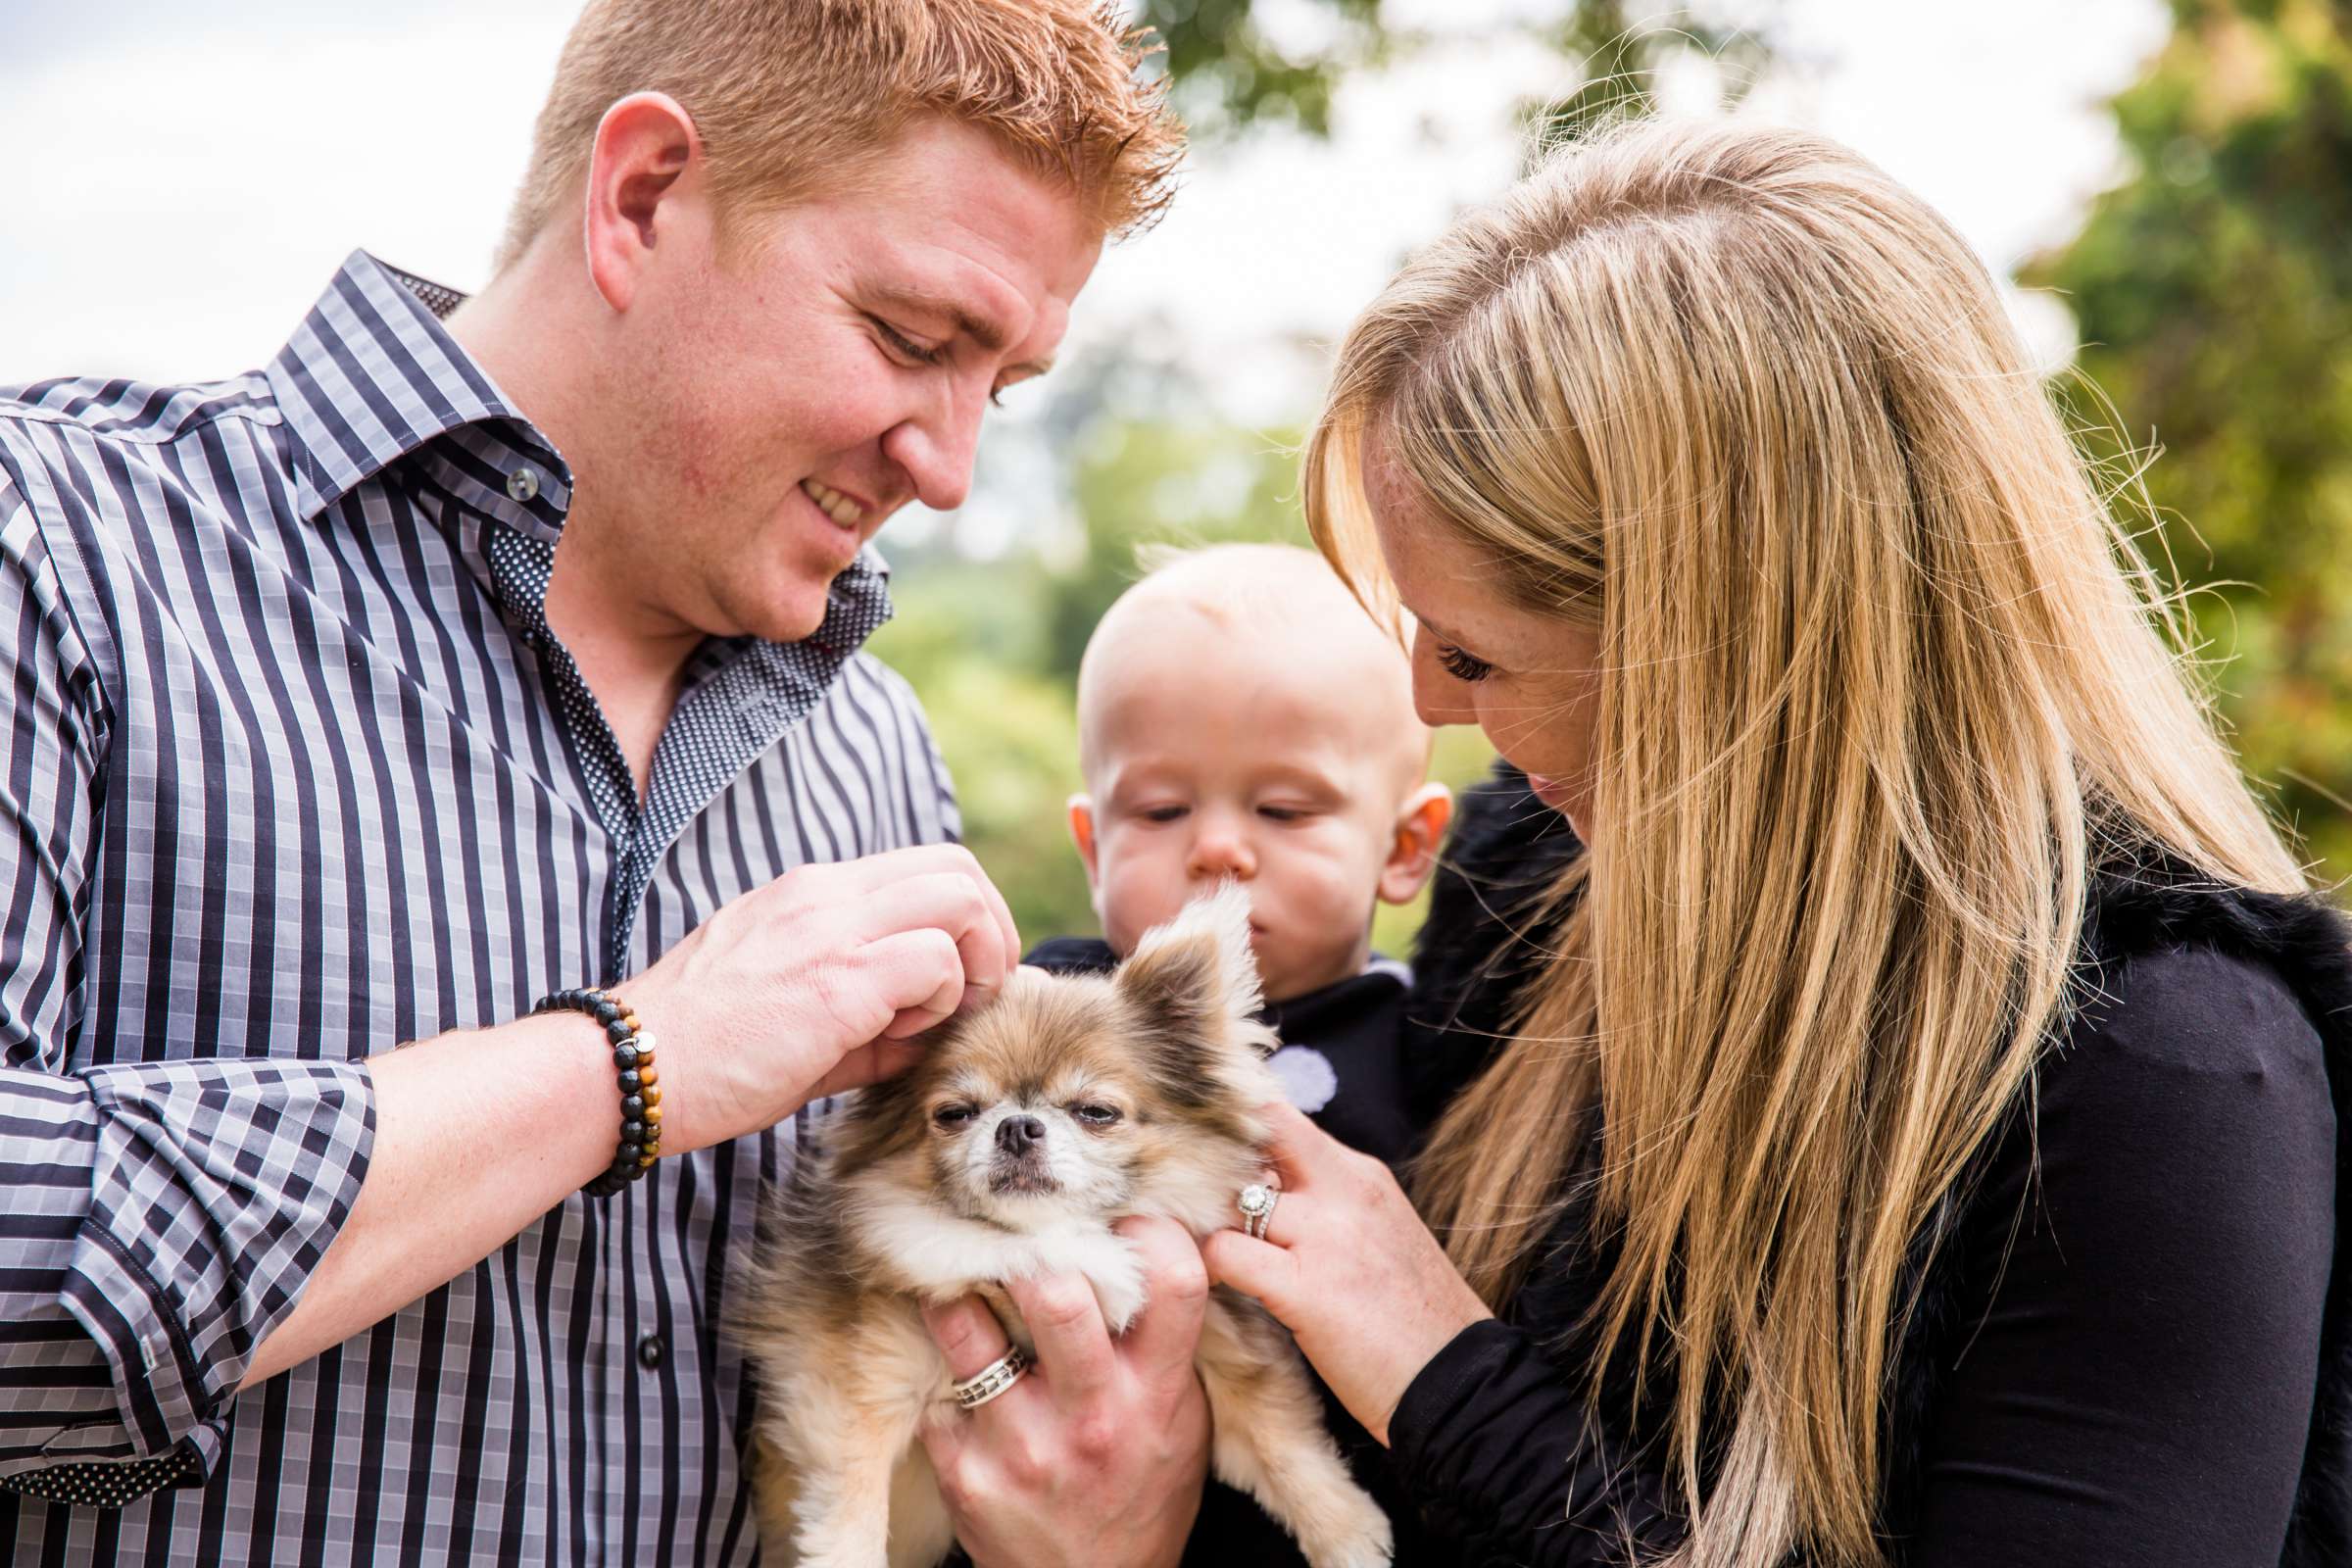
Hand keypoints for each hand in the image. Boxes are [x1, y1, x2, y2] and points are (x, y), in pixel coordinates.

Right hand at [617, 843, 1018, 1150]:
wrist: (628, 1068)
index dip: (966, 919)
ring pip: (958, 898)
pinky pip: (935, 961)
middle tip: (977, 993)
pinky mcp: (838, 979)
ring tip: (934, 1018)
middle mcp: (825, 894)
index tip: (960, 980)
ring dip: (971, 963)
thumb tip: (941, 1021)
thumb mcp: (795, 1010)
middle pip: (957, 867)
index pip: (924, 868)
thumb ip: (872, 1009)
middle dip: (990, 930)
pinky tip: (900, 1037)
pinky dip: (942, 1000)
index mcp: (812, 894)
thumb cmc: (704, 1053)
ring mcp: (832, 929)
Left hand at [919, 1216, 1211, 1567]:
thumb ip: (1166, 1342)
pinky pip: (936, 1383)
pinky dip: (943, 1365)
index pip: (1173, 1282)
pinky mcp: (966, 1472)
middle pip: (1058, 1295)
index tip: (1122, 1224)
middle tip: (1024, 1243)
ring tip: (967, 1284)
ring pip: (970, 1327)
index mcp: (1159, 1394)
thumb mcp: (1180, 1419)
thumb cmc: (1141, 1489)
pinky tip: (958, 1362)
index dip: (1150, 1231)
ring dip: (962, 1294)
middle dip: (1036, 1254)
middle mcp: (1094, 1416)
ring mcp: (1024, 1446)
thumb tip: (1145, 1240)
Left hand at [1202, 1100, 1490, 1444]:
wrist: (1463, 1387)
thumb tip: (1259, 1193)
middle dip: (1209, 1156)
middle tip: (1179, 1189)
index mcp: (1361, 1176)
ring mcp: (1327, 1236)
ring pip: (1229, 1194)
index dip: (1232, 1130)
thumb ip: (1327, 1206)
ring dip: (1202, 1218)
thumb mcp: (1380, 1237)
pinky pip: (1225, 1255)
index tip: (1199, 1153)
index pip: (1278, 1117)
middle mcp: (1345, 1190)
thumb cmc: (1414, 1323)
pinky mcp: (1307, 1289)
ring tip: (1191, 1244)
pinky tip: (1213, 1288)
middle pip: (1254, 1133)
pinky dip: (1208, 1267)